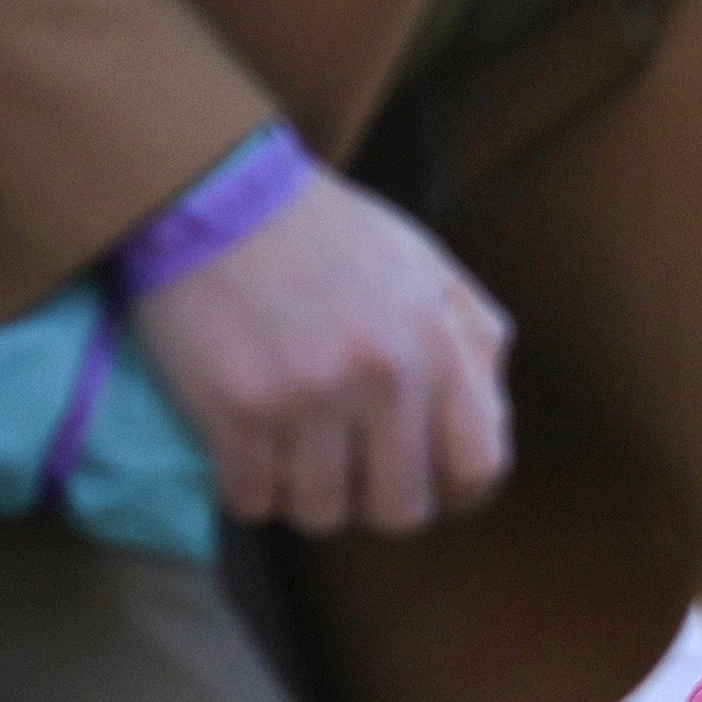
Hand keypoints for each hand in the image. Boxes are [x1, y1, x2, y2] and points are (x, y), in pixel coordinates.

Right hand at [128, 166, 513, 533]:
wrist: (209, 188)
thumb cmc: (323, 231)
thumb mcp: (424, 264)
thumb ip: (472, 339)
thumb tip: (493, 418)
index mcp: (436, 343)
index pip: (477, 467)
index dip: (453, 489)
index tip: (423, 478)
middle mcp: (382, 376)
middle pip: (399, 509)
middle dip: (372, 499)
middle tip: (345, 468)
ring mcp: (307, 396)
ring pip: (322, 513)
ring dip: (304, 496)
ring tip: (289, 453)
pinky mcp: (236, 409)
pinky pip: (252, 499)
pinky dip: (246, 488)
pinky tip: (244, 449)